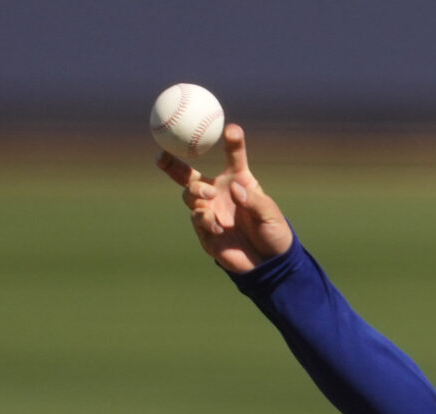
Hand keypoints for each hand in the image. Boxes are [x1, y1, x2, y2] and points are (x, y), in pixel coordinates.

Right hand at [157, 124, 293, 274]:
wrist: (268, 263)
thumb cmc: (273, 232)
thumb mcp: (270, 214)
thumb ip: (253, 200)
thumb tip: (234, 188)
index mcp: (238, 181)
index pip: (233, 156)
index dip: (232, 141)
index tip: (232, 130)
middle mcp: (218, 192)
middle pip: (189, 174)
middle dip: (171, 163)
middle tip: (162, 156)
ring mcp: (210, 211)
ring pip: (190, 195)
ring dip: (196, 191)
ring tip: (209, 196)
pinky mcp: (206, 232)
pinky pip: (197, 220)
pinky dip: (204, 219)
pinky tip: (216, 225)